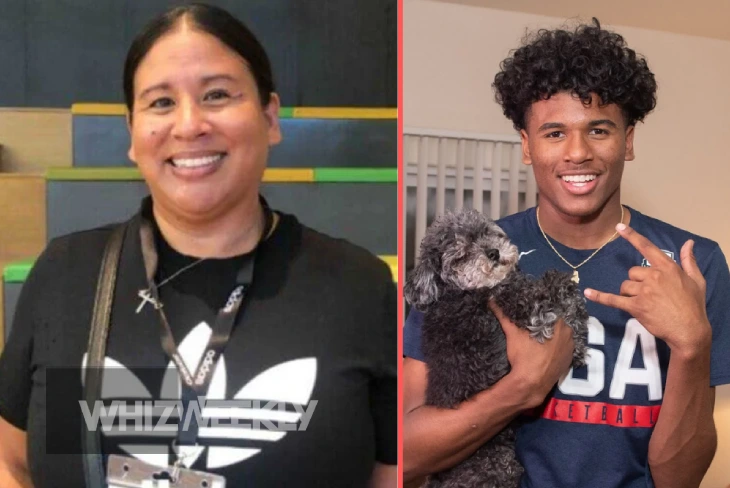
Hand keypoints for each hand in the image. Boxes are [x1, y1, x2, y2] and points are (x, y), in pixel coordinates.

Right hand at [489, 300, 574, 406]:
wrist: (532, 384)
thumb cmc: (524, 356)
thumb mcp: (512, 333)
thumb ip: (503, 315)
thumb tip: (491, 299)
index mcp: (558, 322)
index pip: (551, 310)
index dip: (542, 310)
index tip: (533, 312)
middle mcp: (569, 333)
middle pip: (557, 322)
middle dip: (547, 322)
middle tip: (534, 324)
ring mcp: (570, 348)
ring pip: (561, 335)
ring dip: (553, 334)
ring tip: (539, 336)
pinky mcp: (569, 361)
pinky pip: (563, 348)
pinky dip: (556, 347)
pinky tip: (546, 349)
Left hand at [584, 224, 710, 357]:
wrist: (689, 330)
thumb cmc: (693, 305)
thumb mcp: (696, 280)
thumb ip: (689, 260)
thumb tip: (688, 243)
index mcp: (667, 267)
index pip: (647, 247)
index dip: (632, 236)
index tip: (618, 227)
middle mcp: (653, 276)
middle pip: (632, 272)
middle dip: (638, 282)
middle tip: (651, 295)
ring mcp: (643, 291)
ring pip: (625, 286)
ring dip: (630, 294)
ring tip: (646, 304)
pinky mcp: (635, 306)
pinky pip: (613, 299)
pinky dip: (600, 297)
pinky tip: (588, 293)